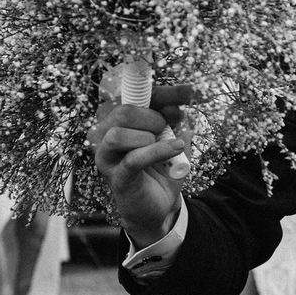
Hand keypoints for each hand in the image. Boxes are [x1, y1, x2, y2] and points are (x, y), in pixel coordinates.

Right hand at [88, 84, 194, 245]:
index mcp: (117, 119)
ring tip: (164, 143)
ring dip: (148, 136)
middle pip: (122, 111)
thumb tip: (179, 101)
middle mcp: (104, 134)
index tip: (191, 90)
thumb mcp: (174, 135)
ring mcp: (106, 157)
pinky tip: (176, 148)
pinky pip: (133, 159)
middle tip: (167, 130)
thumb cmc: (162, 165)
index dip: (163, 91)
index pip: (134, 95)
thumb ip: (173, 117)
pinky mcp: (116, 177)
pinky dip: (158, 150)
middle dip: (153, 118)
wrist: (160, 203)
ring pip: (117, 133)